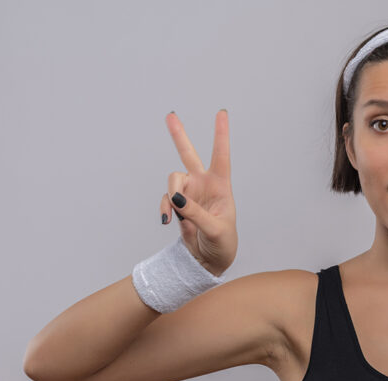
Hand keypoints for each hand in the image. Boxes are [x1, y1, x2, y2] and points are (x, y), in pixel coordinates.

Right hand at [160, 110, 236, 275]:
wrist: (209, 259)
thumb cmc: (222, 243)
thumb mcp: (215, 229)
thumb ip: (196, 213)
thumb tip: (176, 198)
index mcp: (221, 185)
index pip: (221, 156)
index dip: (221, 134)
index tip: (222, 113)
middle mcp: (203, 184)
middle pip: (189, 155)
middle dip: (179, 135)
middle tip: (170, 115)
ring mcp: (189, 193)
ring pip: (173, 179)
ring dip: (172, 193)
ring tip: (175, 213)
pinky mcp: (177, 205)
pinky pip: (166, 199)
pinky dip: (164, 208)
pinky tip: (166, 221)